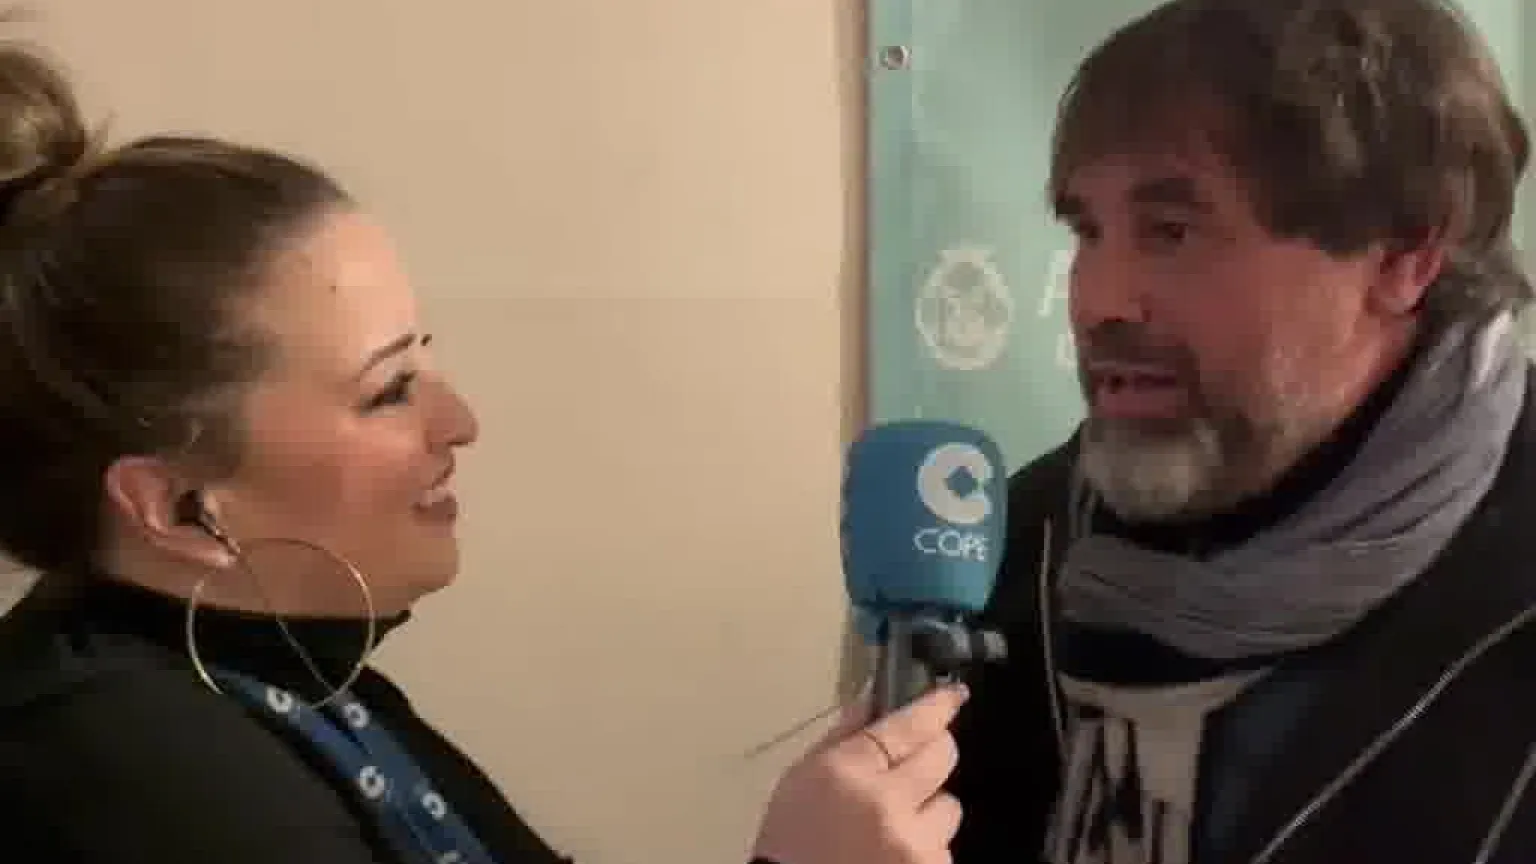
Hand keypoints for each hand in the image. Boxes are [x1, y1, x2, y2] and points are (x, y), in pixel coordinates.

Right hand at [751, 683, 968, 863]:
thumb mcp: (800, 782)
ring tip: (893, 829)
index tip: (953, 696)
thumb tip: (872, 703)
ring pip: (949, 806)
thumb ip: (841, 739)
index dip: (937, 707)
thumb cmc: (789, 845)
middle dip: (934, 753)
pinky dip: (924, 848)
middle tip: (915, 766)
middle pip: (942, 755)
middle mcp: (887, 803)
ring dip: (928, 812)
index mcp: (847, 772)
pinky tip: (893, 856)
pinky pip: (945, 847)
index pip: (908, 725)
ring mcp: (915, 844)